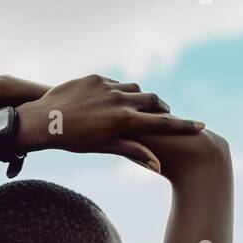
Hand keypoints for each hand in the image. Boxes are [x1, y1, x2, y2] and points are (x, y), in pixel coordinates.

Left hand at [16, 75, 204, 171]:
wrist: (41, 119)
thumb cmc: (72, 141)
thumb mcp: (103, 147)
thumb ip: (132, 150)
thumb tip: (156, 164)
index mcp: (124, 122)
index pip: (161, 124)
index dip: (183, 125)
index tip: (201, 126)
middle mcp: (119, 101)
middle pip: (154, 102)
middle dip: (164, 109)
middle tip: (168, 117)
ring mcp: (108, 87)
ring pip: (136, 91)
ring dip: (141, 100)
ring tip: (139, 110)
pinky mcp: (96, 78)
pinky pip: (116, 83)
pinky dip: (120, 92)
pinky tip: (114, 101)